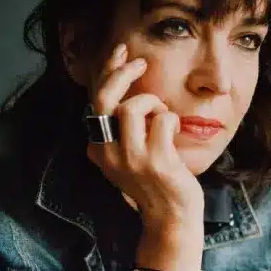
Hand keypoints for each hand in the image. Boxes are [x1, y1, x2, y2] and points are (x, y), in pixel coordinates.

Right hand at [86, 43, 204, 234]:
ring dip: (153, 104)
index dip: (108, 71)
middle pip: (105, 99)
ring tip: (163, 118)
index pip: (96, 100)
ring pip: (132, 107)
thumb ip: (123, 127)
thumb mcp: (128, 155)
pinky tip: (174, 133)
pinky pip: (163, 119)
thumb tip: (127, 85)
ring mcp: (130, 158)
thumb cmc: (154, 181)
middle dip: (121, 73)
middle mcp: (107, 152)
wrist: (170, 218)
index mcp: (98, 148)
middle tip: (141, 63)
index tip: (122, 51)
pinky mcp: (155, 161)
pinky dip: (171, 119)